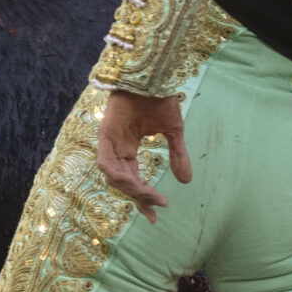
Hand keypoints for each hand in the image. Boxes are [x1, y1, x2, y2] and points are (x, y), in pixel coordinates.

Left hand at [96, 91, 189, 221]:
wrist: (154, 75)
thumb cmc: (160, 97)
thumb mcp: (173, 131)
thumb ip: (178, 155)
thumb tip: (186, 181)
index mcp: (128, 149)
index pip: (133, 181)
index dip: (142, 199)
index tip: (154, 216)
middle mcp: (116, 149)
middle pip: (123, 183)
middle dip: (140, 197)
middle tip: (157, 205)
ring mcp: (109, 142)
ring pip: (113, 177)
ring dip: (131, 189)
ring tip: (150, 195)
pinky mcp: (104, 133)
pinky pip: (104, 162)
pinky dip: (116, 175)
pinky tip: (132, 181)